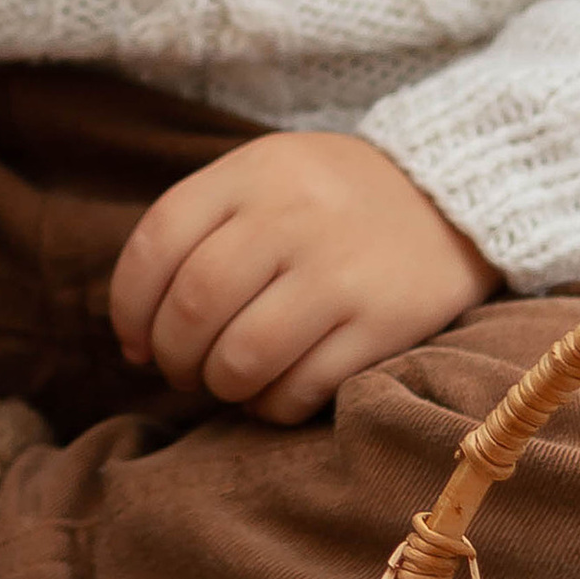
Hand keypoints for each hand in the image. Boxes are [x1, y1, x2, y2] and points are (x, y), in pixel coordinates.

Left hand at [108, 131, 494, 423]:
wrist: (450, 198)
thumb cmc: (330, 199)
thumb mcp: (265, 177)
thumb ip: (199, 231)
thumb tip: (136, 336)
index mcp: (253, 172)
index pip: (157, 242)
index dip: (128, 307)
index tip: (134, 342)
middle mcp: (293, 215)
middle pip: (193, 306)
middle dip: (172, 356)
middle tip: (182, 370)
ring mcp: (341, 271)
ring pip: (243, 356)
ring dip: (220, 386)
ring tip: (227, 383)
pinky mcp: (384, 323)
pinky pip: (303, 388)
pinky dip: (272, 406)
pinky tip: (273, 395)